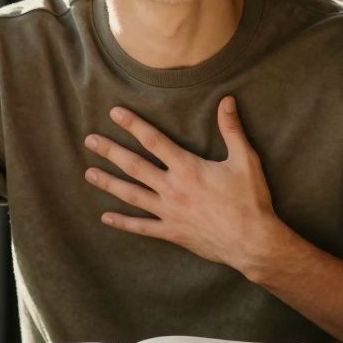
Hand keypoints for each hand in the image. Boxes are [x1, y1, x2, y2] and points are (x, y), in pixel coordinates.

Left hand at [83, 96, 282, 272]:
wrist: (253, 242)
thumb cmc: (250, 200)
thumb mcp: (245, 160)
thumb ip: (232, 130)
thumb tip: (226, 101)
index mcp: (188, 168)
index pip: (153, 140)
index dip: (133, 124)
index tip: (114, 113)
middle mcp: (173, 189)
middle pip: (134, 166)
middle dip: (110, 151)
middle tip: (90, 140)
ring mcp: (169, 212)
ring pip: (132, 195)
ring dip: (109, 183)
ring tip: (89, 173)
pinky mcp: (172, 232)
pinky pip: (142, 227)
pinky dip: (123, 223)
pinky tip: (106, 217)